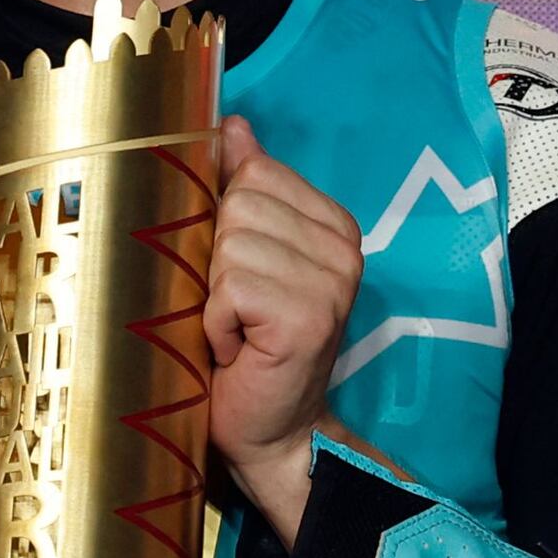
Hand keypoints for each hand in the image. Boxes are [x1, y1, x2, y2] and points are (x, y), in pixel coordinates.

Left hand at [204, 116, 362, 536]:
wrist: (270, 432)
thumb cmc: (247, 346)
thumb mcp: (244, 257)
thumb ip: (247, 191)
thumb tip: (234, 125)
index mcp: (334, 225)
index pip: (256, 173)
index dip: (225, 224)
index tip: (240, 276)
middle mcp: (344, 248)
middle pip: (239, 203)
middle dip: (215, 259)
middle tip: (236, 309)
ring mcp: (331, 282)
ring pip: (230, 243)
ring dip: (214, 295)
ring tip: (237, 329)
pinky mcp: (308, 317)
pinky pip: (230, 286)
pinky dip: (217, 323)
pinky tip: (238, 349)